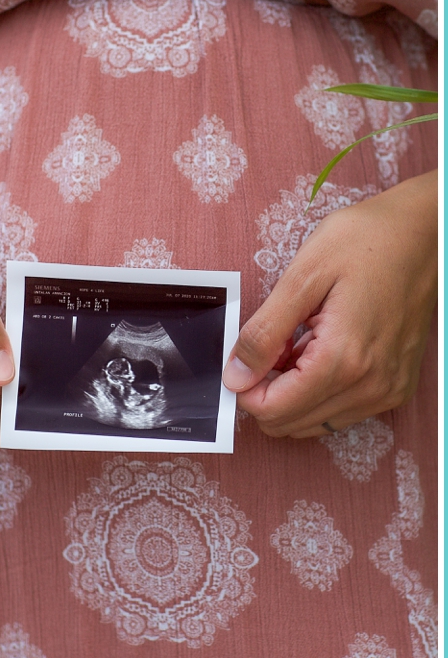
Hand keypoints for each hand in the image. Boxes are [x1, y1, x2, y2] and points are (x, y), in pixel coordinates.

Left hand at [223, 171, 435, 437]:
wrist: (423, 234)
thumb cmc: (365, 243)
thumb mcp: (302, 277)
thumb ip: (264, 332)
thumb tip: (235, 376)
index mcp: (344, 360)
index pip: (274, 411)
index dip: (245, 390)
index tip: (241, 359)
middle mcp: (371, 386)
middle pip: (291, 423)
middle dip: (266, 391)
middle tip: (268, 346)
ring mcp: (387, 390)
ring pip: (314, 423)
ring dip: (291, 392)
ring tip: (294, 343)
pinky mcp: (394, 387)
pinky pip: (340, 410)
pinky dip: (316, 390)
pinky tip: (315, 350)